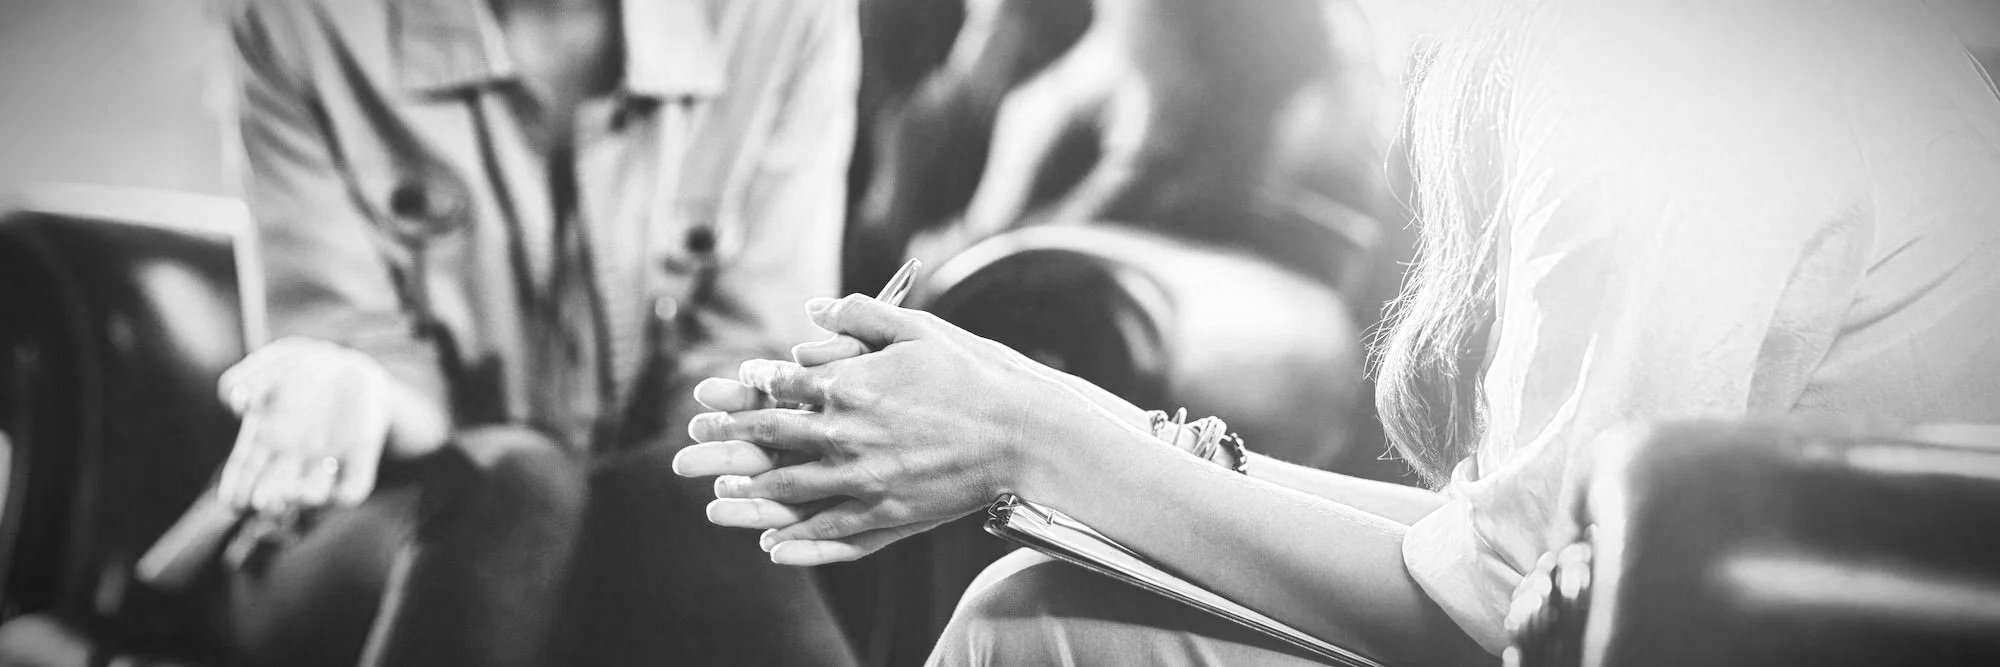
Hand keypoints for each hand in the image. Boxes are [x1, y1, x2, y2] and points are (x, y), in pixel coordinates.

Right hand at [215, 337, 441, 515]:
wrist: (350, 370)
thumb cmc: (299, 369)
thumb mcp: (272, 364)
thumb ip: (250, 378)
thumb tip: (239, 401)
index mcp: (264, 444)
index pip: (245, 473)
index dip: (237, 489)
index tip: (232, 500)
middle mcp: (292, 461)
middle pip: (277, 492)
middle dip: (269, 500)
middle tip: (263, 502)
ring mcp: (325, 464)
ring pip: (313, 494)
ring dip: (305, 498)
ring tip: (295, 493)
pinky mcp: (358, 462)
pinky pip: (352, 489)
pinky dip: (344, 491)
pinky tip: (333, 468)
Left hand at [676, 294, 1129, 564]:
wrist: (1020, 433)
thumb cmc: (971, 374)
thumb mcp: (917, 328)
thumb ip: (860, 315)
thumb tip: (813, 309)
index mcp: (851, 384)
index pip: (780, 385)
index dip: (743, 389)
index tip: (718, 394)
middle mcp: (848, 434)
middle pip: (770, 439)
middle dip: (723, 443)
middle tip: (686, 451)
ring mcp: (865, 478)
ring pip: (790, 488)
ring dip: (748, 492)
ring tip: (717, 495)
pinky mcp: (888, 513)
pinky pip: (829, 529)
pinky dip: (796, 537)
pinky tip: (771, 542)